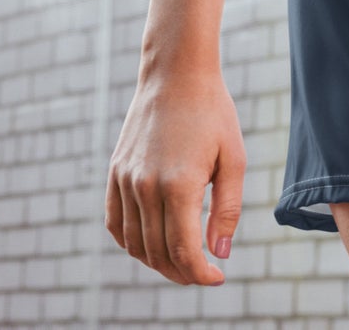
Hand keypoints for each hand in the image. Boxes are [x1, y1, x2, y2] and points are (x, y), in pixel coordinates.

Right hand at [105, 67, 244, 285]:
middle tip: (202, 272)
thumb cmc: (212, 112)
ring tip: (180, 261)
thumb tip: (219, 254)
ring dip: (156, 262)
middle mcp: (145, 186)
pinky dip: (129, 242)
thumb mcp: (233, 158)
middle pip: (158, 253)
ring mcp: (126, 179)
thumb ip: (227, 210)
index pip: (183, 251)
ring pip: (134, 243)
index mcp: (178, 185)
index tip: (217, 277)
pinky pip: (114, 222)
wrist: (176, 72)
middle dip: (181, 272)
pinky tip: (149, 244)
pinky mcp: (115, 170)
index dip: (200, 274)